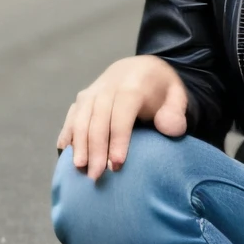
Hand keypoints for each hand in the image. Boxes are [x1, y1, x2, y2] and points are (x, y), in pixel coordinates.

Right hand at [56, 55, 188, 179]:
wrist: (141, 68)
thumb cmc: (161, 89)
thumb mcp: (177, 94)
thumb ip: (176, 111)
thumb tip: (168, 128)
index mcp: (133, 85)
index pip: (122, 114)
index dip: (118, 140)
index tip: (117, 165)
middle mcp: (108, 86)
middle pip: (97, 119)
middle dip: (95, 149)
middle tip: (96, 176)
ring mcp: (92, 91)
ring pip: (80, 118)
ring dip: (78, 144)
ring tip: (79, 169)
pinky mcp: (82, 98)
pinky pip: (71, 116)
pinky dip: (67, 135)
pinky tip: (66, 154)